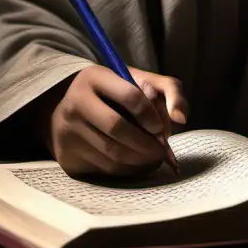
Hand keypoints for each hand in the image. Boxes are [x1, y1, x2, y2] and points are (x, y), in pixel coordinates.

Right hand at [35, 65, 188, 177]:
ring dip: (139, 160)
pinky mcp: (66, 155)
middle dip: (146, 144)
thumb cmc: (116, 93)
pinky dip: (125, 169)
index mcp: (95, 77)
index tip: (159, 127)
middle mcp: (75, 102)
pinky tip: (135, 163)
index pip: (129, 96)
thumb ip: (170, 91)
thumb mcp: (141, 81)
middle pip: (117, 128)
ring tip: (152, 157)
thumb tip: (181, 118)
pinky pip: (103, 168)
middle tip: (161, 151)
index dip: (150, 115)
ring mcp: (67, 130)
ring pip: (111, 153)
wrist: (71, 107)